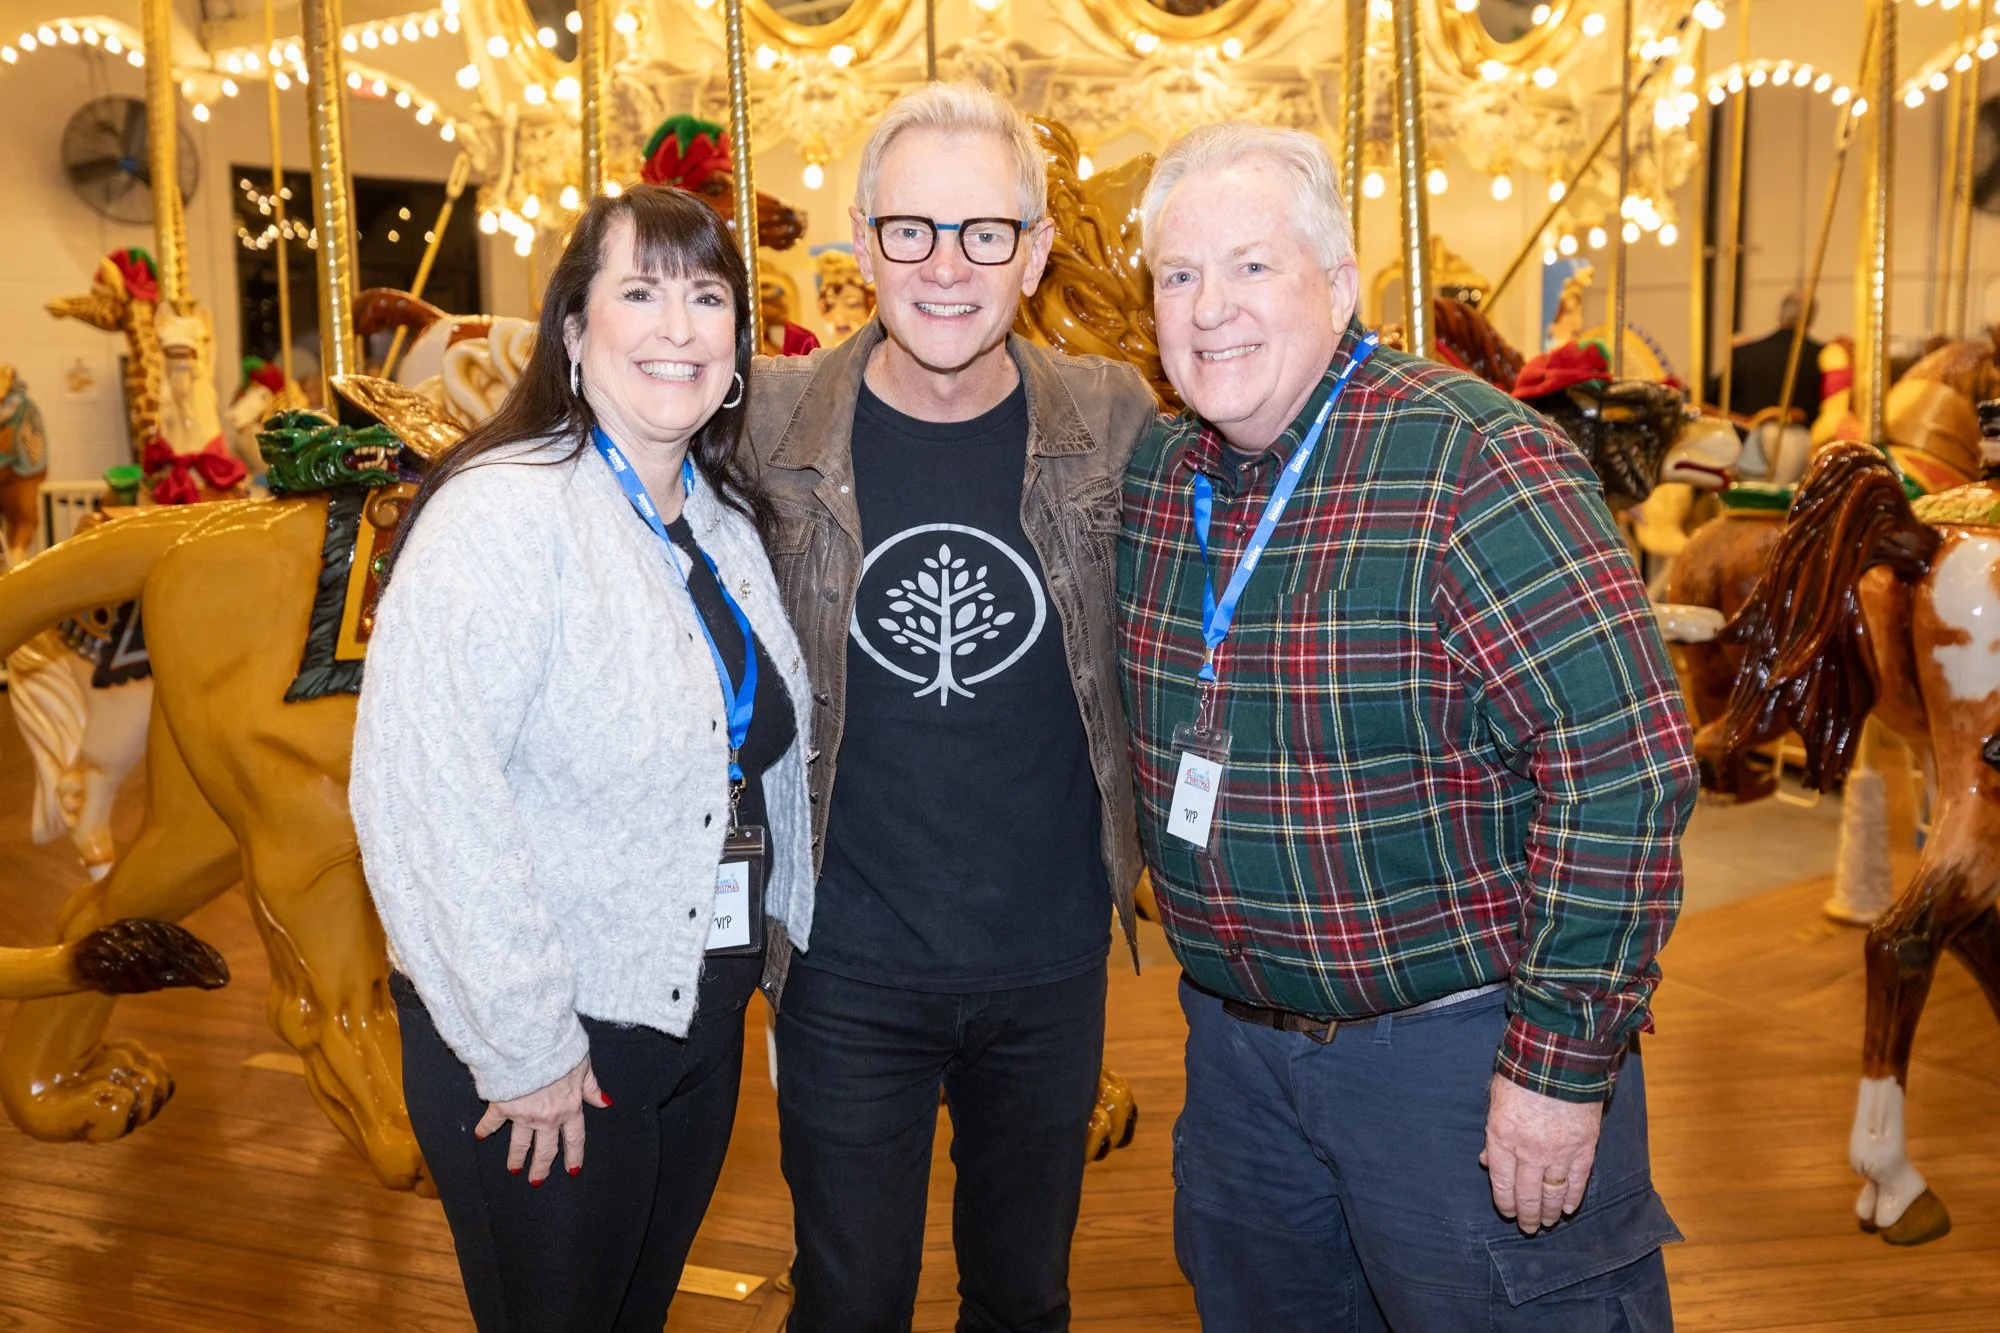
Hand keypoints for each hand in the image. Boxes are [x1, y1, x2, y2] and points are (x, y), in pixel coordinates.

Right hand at [474, 1054, 609, 1183]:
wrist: (531, 1043)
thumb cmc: (560, 1049)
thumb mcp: (583, 1065)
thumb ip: (591, 1087)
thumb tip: (605, 1102)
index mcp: (570, 1107)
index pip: (574, 1138)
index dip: (574, 1155)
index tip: (572, 1170)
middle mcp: (548, 1117)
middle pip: (546, 1149)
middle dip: (542, 1166)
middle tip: (537, 1180)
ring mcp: (524, 1115)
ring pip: (520, 1143)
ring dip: (517, 1157)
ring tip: (514, 1169)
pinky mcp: (503, 1106)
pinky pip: (492, 1122)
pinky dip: (485, 1128)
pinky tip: (480, 1135)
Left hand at [1479, 1074, 1603, 1233]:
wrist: (1559, 1057)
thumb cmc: (1521, 1074)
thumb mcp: (1495, 1100)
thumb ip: (1491, 1134)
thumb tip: (1485, 1161)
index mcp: (1501, 1137)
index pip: (1501, 1182)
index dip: (1504, 1203)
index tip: (1507, 1213)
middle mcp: (1528, 1150)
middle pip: (1527, 1194)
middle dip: (1526, 1215)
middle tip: (1528, 1227)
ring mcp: (1558, 1152)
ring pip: (1552, 1193)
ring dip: (1549, 1212)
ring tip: (1547, 1223)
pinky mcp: (1583, 1148)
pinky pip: (1577, 1181)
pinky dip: (1573, 1197)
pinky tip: (1568, 1209)